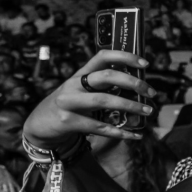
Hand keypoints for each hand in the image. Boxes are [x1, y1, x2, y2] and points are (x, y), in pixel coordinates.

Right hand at [22, 50, 155, 149]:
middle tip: (152, 92)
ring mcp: (69, 103)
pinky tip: (136, 135)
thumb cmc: (70, 105)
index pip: (102, 56)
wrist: (39, 125)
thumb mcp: (81, 90)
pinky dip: (121, 132)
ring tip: (148, 111)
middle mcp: (73, 85)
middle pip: (106, 76)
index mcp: (80, 74)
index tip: (145, 63)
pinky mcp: (68, 122)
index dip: (124, 57)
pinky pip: (100, 127)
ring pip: (104, 101)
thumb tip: (138, 85)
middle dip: (133, 82)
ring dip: (130, 106)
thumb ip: (103, 86)